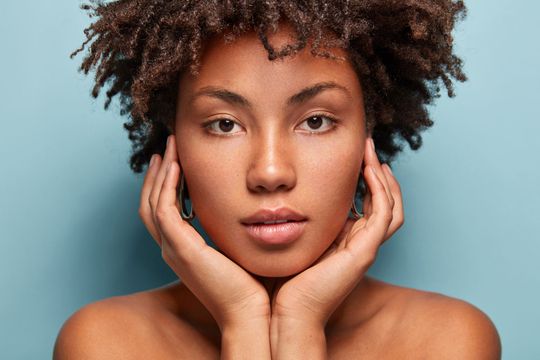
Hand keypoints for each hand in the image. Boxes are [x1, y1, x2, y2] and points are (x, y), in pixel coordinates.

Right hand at [138, 135, 270, 329]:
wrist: (251, 312)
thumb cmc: (250, 283)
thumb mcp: (235, 248)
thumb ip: (230, 228)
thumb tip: (243, 207)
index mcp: (182, 250)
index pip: (163, 211)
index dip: (164, 185)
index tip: (174, 161)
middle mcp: (172, 249)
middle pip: (150, 203)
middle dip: (157, 174)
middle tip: (166, 147)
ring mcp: (173, 250)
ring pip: (153, 202)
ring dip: (160, 173)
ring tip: (169, 148)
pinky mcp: (181, 249)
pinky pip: (165, 209)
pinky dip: (167, 186)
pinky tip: (177, 166)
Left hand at [270, 137, 403, 326]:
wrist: (289, 311)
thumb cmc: (286, 279)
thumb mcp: (295, 239)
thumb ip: (300, 220)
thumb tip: (284, 197)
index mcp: (348, 241)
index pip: (370, 205)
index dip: (367, 180)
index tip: (355, 155)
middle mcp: (361, 244)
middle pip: (385, 202)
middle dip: (378, 172)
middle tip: (368, 146)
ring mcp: (366, 248)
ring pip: (390, 205)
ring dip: (383, 176)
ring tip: (371, 152)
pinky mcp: (365, 251)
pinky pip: (383, 213)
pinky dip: (380, 189)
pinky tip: (369, 169)